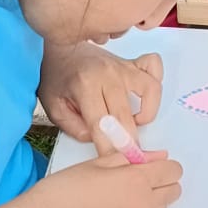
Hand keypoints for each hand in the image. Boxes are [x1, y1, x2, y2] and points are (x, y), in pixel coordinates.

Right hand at [21, 150, 181, 207]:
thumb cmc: (63, 192)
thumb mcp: (95, 164)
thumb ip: (130, 158)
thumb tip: (157, 156)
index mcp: (137, 181)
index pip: (173, 170)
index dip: (162, 165)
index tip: (147, 166)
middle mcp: (143, 207)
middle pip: (174, 191)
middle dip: (161, 183)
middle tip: (135, 180)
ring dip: (150, 202)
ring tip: (119, 199)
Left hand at [38, 44, 162, 150]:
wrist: (60, 46)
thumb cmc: (56, 75)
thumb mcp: (52, 106)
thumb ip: (72, 127)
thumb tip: (95, 138)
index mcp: (85, 84)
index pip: (101, 123)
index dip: (108, 146)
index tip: (112, 160)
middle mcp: (108, 74)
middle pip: (125, 114)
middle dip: (127, 140)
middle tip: (127, 154)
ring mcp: (123, 67)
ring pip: (150, 90)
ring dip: (147, 112)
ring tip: (136, 121)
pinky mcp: (132, 62)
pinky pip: (154, 68)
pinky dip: (154, 84)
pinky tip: (145, 97)